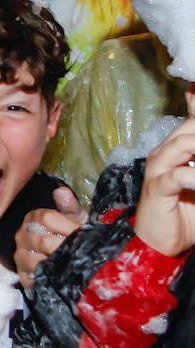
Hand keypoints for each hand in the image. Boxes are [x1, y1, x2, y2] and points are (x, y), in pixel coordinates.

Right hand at [14, 185, 87, 289]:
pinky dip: (50, 279)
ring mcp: (20, 256)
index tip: (84, 232)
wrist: (67, 255)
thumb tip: (62, 192)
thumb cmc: (71, 233)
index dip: (69, 226)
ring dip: (59, 264)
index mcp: (33, 218)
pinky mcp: (22, 276)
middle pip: (43, 241)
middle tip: (83, 251)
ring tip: (74, 263)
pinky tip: (62, 276)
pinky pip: (34, 279)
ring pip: (38, 261)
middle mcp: (21, 235)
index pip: (47, 218)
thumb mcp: (74, 217)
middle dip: (67, 247)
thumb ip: (69, 205)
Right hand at [133, 116, 194, 257]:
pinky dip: (194, 176)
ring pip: (182, 144)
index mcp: (176, 149)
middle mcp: (165, 153)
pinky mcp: (157, 188)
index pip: (191, 121)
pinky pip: (177, 175)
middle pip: (189, 127)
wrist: (160, 243)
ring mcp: (158, 169)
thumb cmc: (186, 214)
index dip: (194, 103)